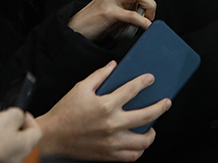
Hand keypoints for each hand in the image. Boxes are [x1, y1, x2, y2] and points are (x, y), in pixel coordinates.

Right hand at [0, 108, 40, 162]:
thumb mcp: (9, 117)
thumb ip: (18, 113)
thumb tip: (17, 115)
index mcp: (25, 145)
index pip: (35, 130)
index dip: (28, 118)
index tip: (20, 112)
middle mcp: (16, 156)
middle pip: (16, 135)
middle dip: (6, 122)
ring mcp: (2, 161)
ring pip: (0, 140)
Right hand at [37, 61, 170, 161]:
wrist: (51, 138)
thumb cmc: (64, 112)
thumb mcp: (80, 88)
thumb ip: (99, 75)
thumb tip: (114, 65)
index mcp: (105, 105)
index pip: (132, 90)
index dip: (144, 82)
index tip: (151, 79)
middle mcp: (111, 124)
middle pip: (146, 116)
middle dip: (160, 107)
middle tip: (166, 102)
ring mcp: (111, 142)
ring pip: (142, 141)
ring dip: (152, 133)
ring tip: (153, 127)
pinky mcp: (108, 155)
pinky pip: (131, 156)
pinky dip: (138, 150)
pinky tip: (139, 142)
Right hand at [68, 0, 166, 40]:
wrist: (74, 30)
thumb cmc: (97, 18)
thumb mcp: (116, 6)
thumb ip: (131, 3)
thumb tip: (149, 5)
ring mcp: (111, 0)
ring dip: (150, 4)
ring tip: (151, 15)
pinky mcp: (108, 14)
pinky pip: (131, 15)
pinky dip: (143, 21)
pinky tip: (147, 25)